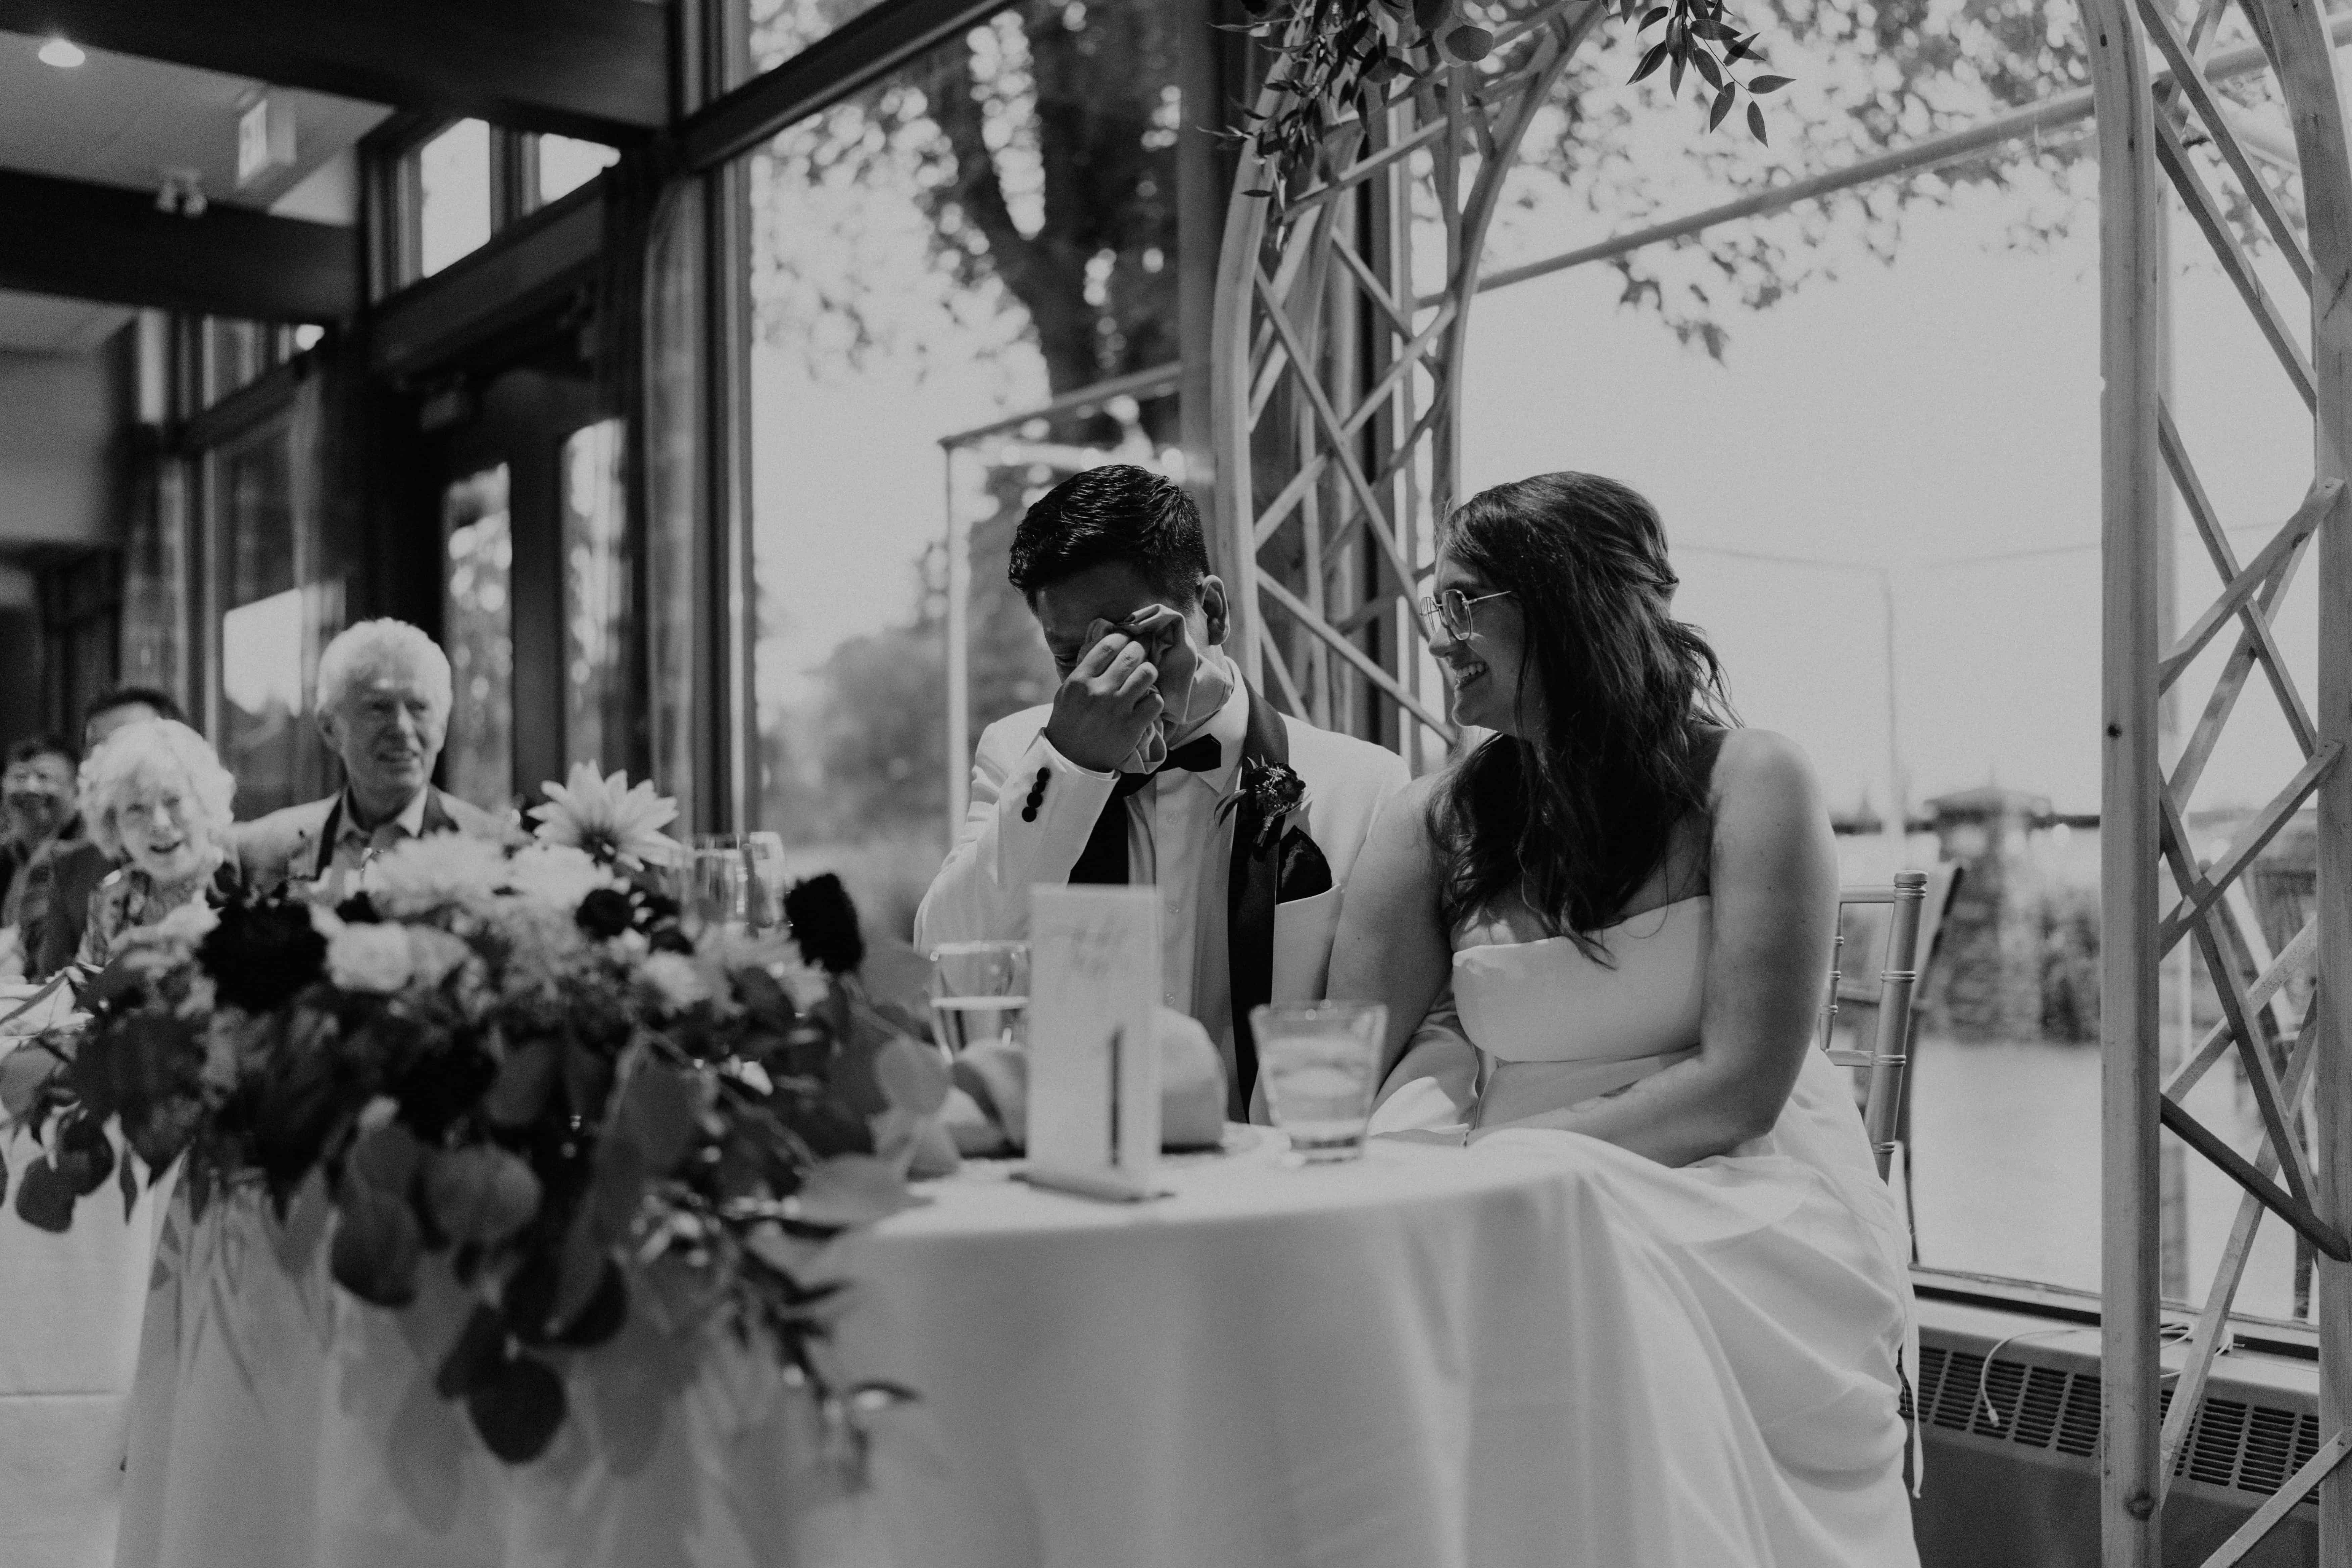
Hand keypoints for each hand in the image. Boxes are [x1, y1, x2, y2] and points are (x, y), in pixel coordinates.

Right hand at [1042, 619, 1163, 771]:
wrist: (1072, 760)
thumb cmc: (1069, 721)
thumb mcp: (1068, 690)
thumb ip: (1086, 665)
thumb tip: (1104, 633)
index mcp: (1080, 680)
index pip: (1109, 644)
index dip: (1123, 637)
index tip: (1128, 639)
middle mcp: (1099, 691)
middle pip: (1131, 655)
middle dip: (1140, 650)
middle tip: (1141, 653)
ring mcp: (1117, 709)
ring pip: (1147, 673)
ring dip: (1149, 673)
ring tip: (1144, 679)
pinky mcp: (1132, 727)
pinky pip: (1156, 701)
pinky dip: (1154, 700)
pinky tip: (1146, 703)